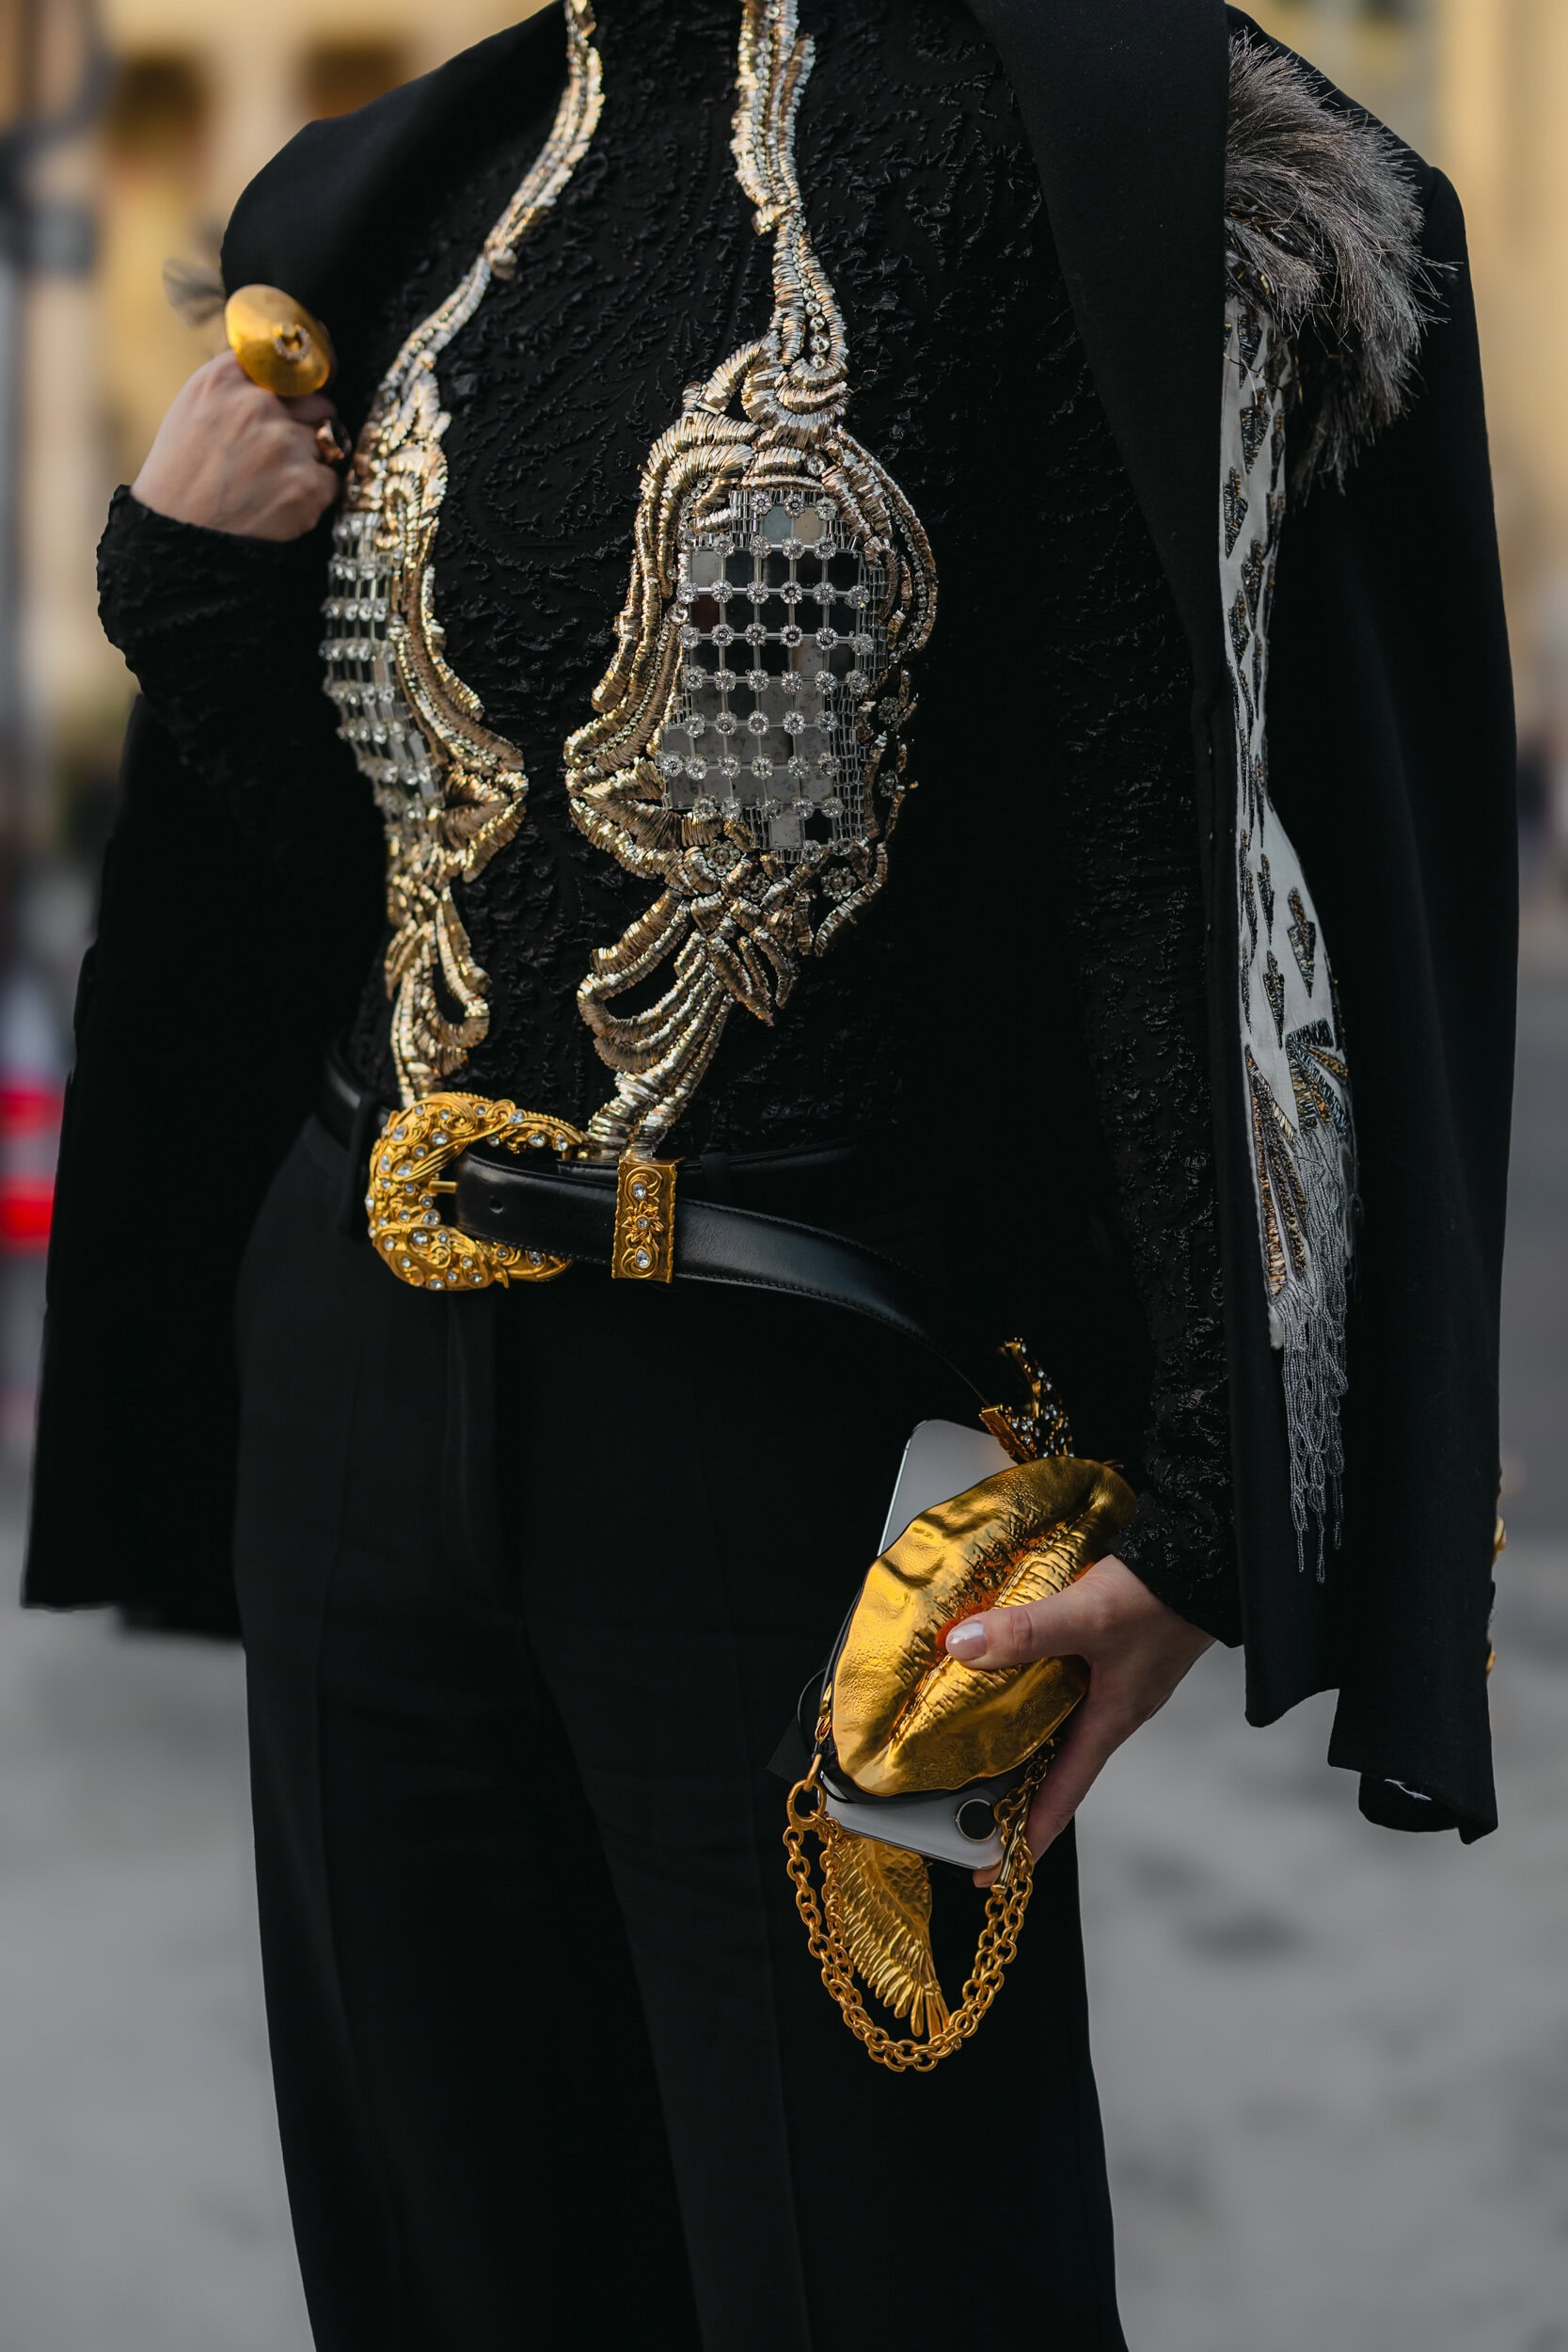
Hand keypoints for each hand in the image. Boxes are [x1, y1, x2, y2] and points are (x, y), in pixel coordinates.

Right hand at [131, 351, 345, 541]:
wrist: (176, 534)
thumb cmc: (184, 472)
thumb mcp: (196, 406)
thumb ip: (240, 382)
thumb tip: (292, 367)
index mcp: (226, 378)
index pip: (290, 363)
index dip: (302, 384)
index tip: (307, 391)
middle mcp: (257, 404)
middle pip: (319, 403)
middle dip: (308, 426)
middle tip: (278, 456)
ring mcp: (285, 443)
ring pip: (329, 443)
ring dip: (310, 463)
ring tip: (272, 483)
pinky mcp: (306, 484)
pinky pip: (331, 481)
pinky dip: (313, 496)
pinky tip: (279, 504)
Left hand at [943, 1553, 1212, 1879]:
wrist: (1210, 1552)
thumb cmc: (1162, 1595)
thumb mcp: (1089, 1615)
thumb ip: (1026, 1632)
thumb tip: (961, 1648)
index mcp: (1111, 1719)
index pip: (1063, 1794)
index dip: (1027, 1835)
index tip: (994, 1873)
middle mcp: (1112, 1706)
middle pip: (1054, 1762)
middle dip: (1011, 1788)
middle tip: (963, 1809)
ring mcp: (1115, 1677)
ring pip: (1056, 1720)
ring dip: (1018, 1734)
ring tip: (969, 1742)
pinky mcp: (1112, 1645)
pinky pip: (1062, 1681)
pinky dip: (1030, 1684)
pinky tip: (1005, 1666)